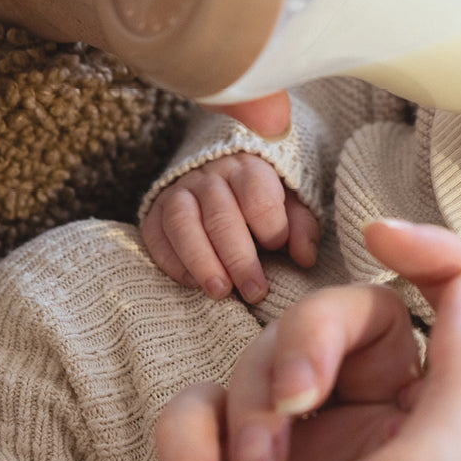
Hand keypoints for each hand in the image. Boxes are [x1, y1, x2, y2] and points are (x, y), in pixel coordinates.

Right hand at [142, 153, 320, 302]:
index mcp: (248, 169)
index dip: (270, 227)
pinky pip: (156, 234)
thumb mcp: (290, 203)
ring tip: (220, 291)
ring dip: (202, 261)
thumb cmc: (262, 199)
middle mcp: (210, 176)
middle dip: (239, 259)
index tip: (278, 248)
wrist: (219, 175)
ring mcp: (180, 191)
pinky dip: (172, 261)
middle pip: (220, 216)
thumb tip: (304, 258)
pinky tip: (192, 283)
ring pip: (182, 222)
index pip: (257, 196)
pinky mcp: (155, 210)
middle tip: (255, 291)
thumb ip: (301, 226)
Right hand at [154, 221, 460, 460]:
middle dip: (302, 345)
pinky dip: (187, 442)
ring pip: (257, 354)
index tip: (383, 229)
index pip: (442, 310)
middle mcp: (370, 431)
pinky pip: (195, 407)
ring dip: (242, 406)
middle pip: (336, 316)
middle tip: (292, 405)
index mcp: (437, 428)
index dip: (430, 255)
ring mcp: (292, 448)